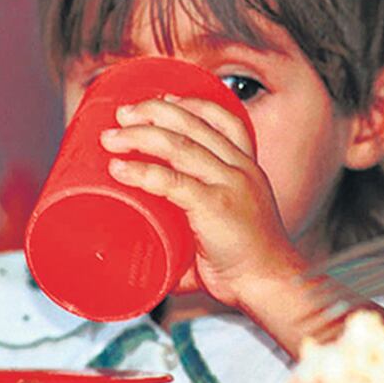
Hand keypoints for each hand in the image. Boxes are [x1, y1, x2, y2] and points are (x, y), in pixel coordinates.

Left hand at [100, 94, 301, 307]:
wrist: (271, 285)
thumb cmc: (247, 266)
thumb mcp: (223, 232)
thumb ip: (186, 235)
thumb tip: (146, 252)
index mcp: (248, 170)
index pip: (225, 120)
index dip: (193, 104)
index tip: (165, 98)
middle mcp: (240, 170)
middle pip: (194, 125)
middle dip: (154, 112)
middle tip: (123, 114)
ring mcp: (228, 186)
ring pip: (179, 146)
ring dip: (140, 136)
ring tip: (112, 137)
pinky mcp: (214, 207)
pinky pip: (171, 181)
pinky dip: (142, 172)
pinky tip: (119, 168)